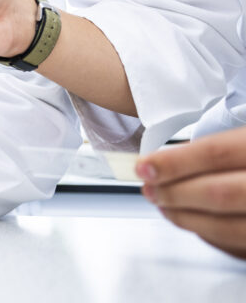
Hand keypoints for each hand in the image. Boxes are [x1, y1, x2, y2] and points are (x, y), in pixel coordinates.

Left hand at [138, 127, 245, 259]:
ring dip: (187, 218)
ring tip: (163, 205)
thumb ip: (217, 149)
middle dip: (175, 193)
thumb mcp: (245, 137)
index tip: (144, 166)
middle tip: (149, 188)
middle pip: (219, 193)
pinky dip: (211, 235)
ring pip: (229, 226)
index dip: (174, 162)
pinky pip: (240, 244)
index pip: (215, 152)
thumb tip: (162, 163)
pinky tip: (193, 222)